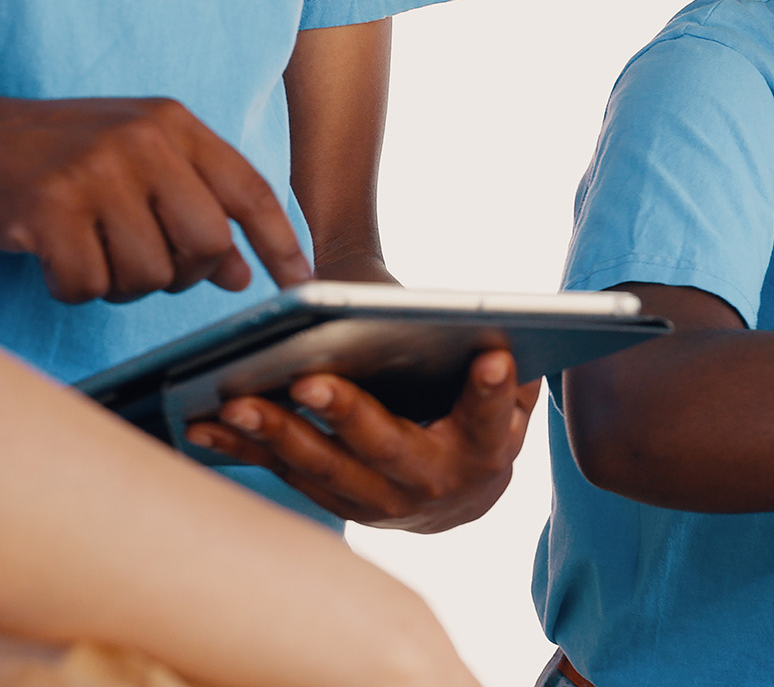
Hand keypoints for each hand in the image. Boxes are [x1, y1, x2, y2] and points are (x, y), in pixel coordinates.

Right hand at [0, 97, 311, 301]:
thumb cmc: (65, 156)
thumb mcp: (140, 163)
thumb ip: (197, 206)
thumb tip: (242, 274)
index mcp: (174, 123)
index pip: (249, 191)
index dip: (280, 243)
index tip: (300, 282)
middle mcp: (142, 141)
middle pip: (208, 243)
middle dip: (186, 273)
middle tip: (154, 267)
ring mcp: (95, 172)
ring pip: (150, 274)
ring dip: (123, 284)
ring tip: (96, 253)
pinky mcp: (47, 208)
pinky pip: (89, 284)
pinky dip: (75, 288)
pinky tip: (58, 259)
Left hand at [185, 349, 540, 532]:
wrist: (457, 503)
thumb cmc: (480, 426)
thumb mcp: (508, 401)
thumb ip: (508, 372)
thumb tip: (500, 332)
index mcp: (484, 450)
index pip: (491, 415)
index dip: (492, 391)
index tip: (493, 358)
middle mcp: (430, 482)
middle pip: (386, 445)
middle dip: (346, 414)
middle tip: (309, 381)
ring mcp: (378, 501)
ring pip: (323, 467)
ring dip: (277, 435)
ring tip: (238, 404)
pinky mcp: (335, 504)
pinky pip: (286, 474)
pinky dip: (244, 451)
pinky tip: (204, 424)